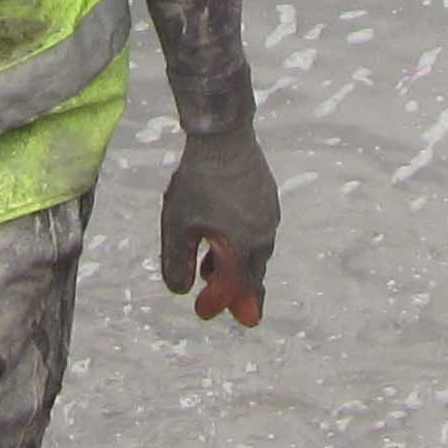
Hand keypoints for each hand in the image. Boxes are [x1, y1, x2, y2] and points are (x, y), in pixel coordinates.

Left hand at [158, 122, 279, 318]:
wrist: (224, 136)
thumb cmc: (198, 182)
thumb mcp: (178, 225)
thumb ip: (178, 261)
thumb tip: (181, 290)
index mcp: (243, 247)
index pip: (233, 288)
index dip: (217, 302)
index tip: (201, 310)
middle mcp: (262, 235)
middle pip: (253, 275)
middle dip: (239, 293)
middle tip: (235, 310)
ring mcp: (269, 215)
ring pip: (255, 252)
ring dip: (237, 266)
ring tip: (212, 268)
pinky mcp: (268, 197)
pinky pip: (257, 231)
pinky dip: (242, 243)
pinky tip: (223, 234)